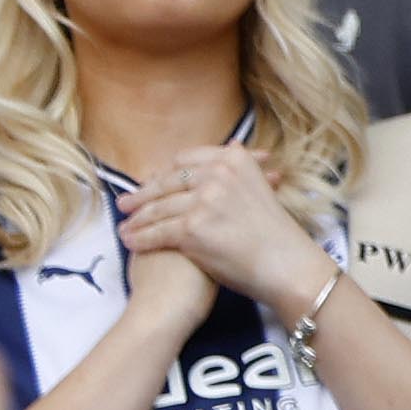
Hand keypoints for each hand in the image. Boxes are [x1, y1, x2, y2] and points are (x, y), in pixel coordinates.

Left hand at [118, 140, 329, 319]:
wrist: (286, 265)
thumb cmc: (275, 234)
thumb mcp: (262, 187)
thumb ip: (242, 169)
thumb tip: (231, 145)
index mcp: (234, 160)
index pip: (185, 161)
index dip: (164, 174)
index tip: (151, 182)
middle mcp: (218, 174)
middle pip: (167, 183)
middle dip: (142, 195)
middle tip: (124, 204)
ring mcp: (204, 200)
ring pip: (159, 209)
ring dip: (137, 220)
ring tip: (124, 228)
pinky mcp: (192, 228)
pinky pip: (157, 232)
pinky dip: (140, 238)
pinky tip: (130, 242)